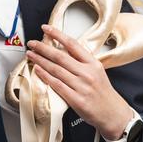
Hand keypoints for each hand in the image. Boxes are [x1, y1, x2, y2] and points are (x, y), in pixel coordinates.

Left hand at [26, 24, 132, 140]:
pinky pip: (57, 85)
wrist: (112, 113)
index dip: (57, 34)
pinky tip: (37, 70)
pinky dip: (45, 76)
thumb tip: (64, 50)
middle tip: (32, 43)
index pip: (72, 44)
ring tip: (30, 55)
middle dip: (43, 47)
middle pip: (60, 56)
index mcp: (93, 63)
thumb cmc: (102, 92)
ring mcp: (81, 86)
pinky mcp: (76, 99)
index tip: (46, 28)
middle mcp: (87, 73)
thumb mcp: (97, 71)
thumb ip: (82, 62)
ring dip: (40, 61)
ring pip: (56, 70)